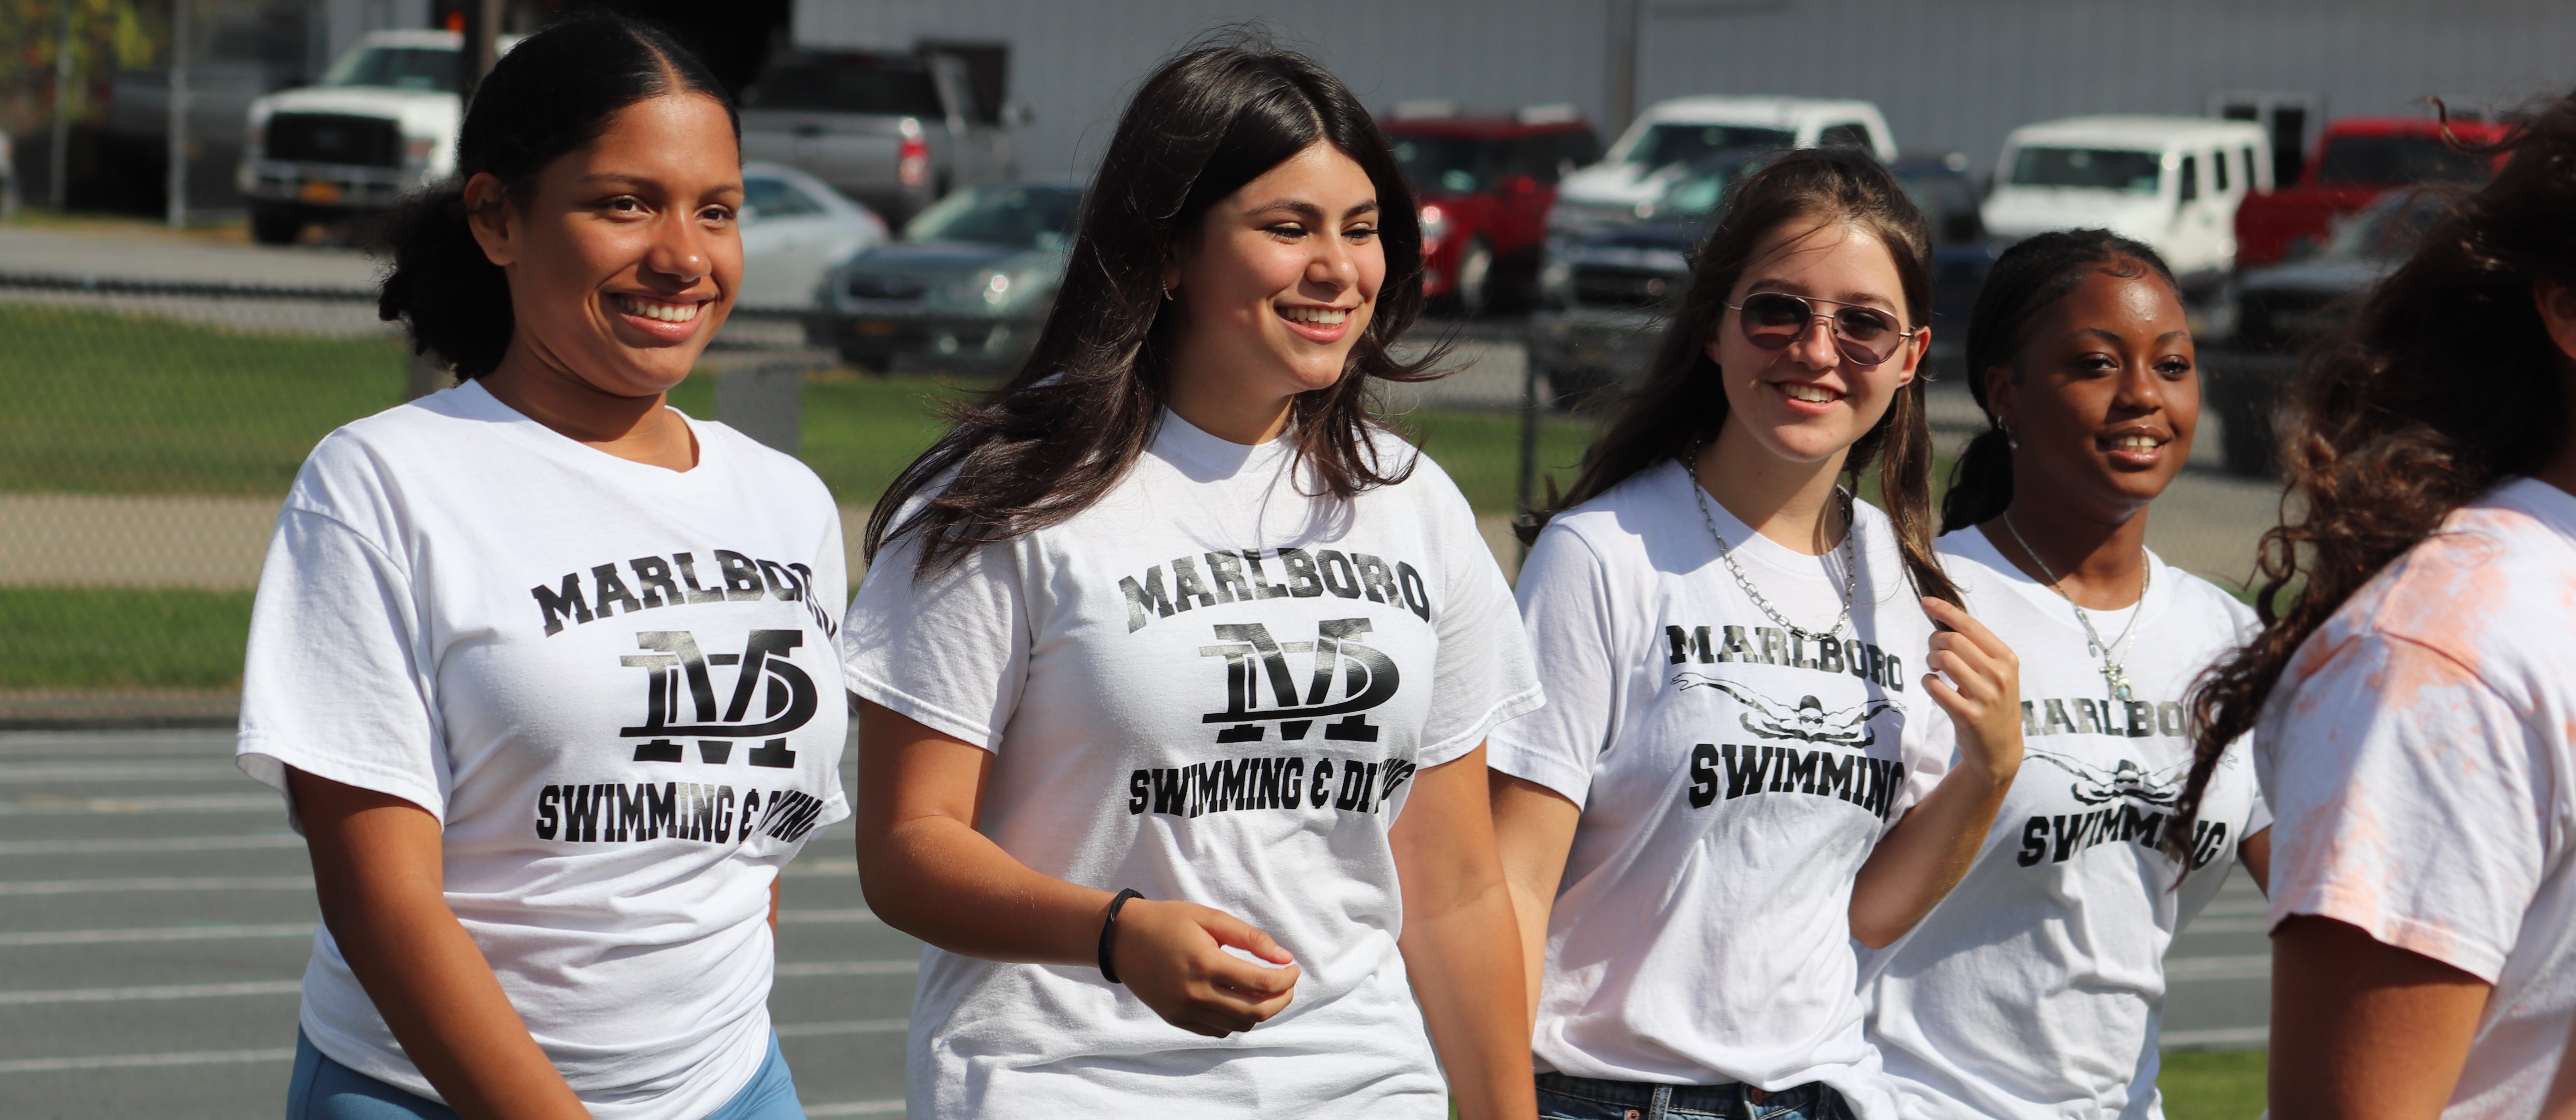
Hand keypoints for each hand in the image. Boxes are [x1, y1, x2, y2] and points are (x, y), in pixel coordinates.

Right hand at [1108, 898, 1300, 1036]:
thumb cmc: (1168, 921)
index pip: (1262, 984)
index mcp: (1206, 963)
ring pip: (1238, 1025)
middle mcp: (1195, 993)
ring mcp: (1184, 1010)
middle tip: (1287, 984)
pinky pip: (1217, 1031)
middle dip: (1281, 1000)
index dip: (1286, 979)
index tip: (1293, 968)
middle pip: (1255, 1012)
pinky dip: (1236, 1021)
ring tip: (1265, 991)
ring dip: (1260, 1011)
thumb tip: (1284, 957)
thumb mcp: (1210, 917)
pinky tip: (1238, 1000)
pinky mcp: (1176, 1019)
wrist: (1121, 938)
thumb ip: (1250, 937)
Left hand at [1920, 597, 2022, 784]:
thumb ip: (1976, 649)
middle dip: (1934, 640)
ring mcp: (1985, 696)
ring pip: (1943, 660)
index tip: (1925, 600)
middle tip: (1933, 652)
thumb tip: (1944, 619)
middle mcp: (1999, 674)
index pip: (1971, 626)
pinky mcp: (1968, 715)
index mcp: (2007, 658)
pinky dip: (1927, 682)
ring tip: (1935, 669)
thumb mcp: (1995, 673)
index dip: (1945, 611)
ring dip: (1931, 660)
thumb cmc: (1992, 703)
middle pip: (1953, 640)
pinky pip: (1935, 687)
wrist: (2000, 748)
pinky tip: (1934, 687)